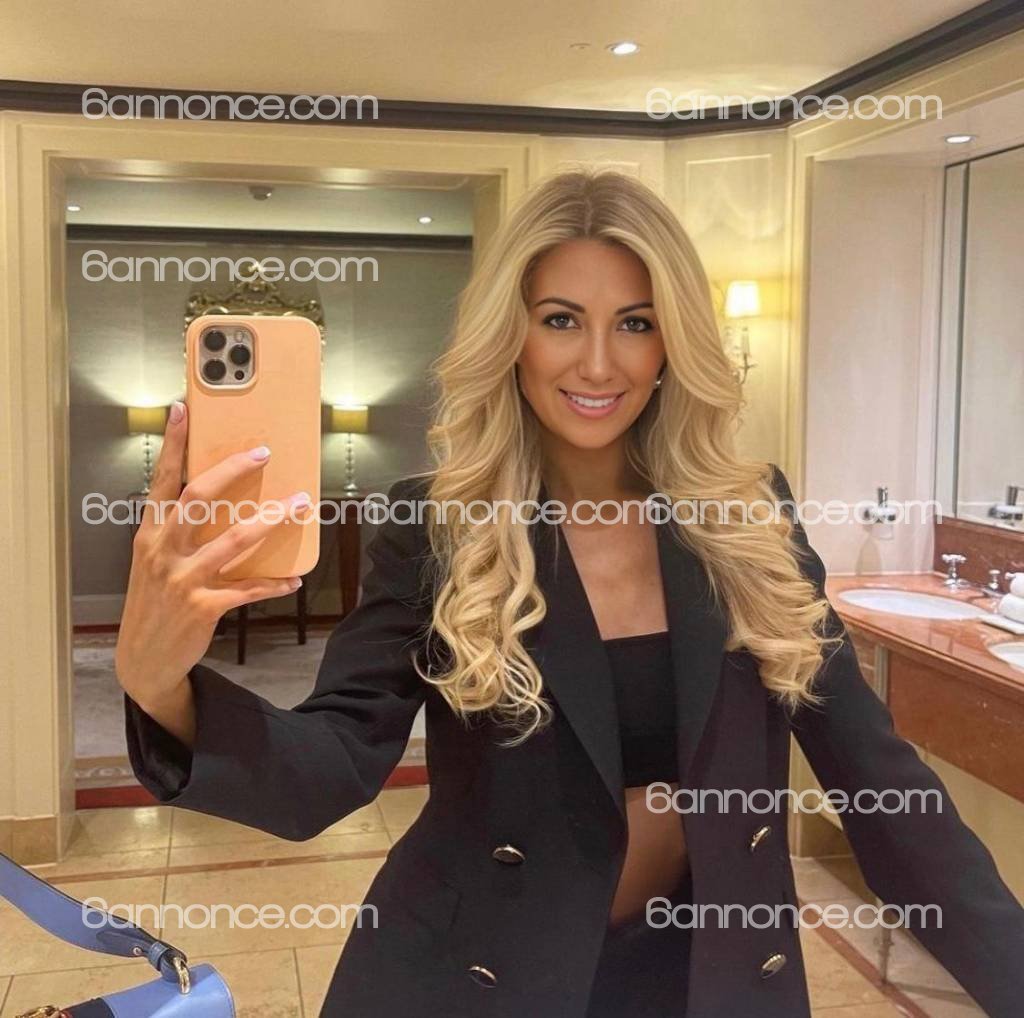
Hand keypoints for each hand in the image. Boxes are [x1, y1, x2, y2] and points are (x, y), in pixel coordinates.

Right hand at [115, 399, 311, 699]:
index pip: (161, 481)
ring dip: (271, 519)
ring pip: (234, 539)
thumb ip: (179, 534)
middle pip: (198, 498)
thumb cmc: (155, 603)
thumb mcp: (156, 563)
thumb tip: (221, 503)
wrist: (143, 659)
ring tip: (298, 504)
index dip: (172, 445)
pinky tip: (294, 578)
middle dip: (232, 471)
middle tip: (263, 452)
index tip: (182, 410)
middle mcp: (163, 552)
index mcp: (150, 535)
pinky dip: (275, 583)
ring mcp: (183, 580)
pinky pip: (248, 588)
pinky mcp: (203, 607)